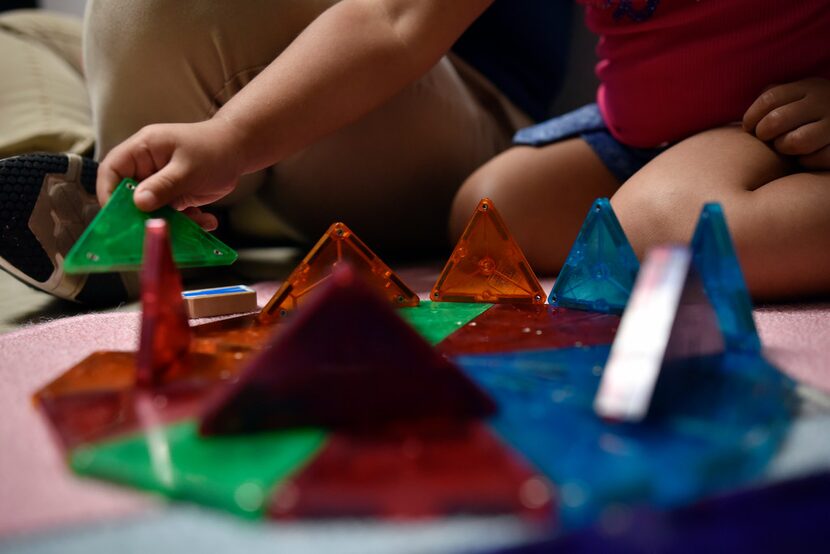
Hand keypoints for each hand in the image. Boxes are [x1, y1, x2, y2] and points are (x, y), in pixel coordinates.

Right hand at [97, 117, 246, 229]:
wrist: (239, 150)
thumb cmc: (213, 149)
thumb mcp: (187, 169)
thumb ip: (163, 186)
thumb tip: (138, 203)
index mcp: (143, 149)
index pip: (112, 170)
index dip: (109, 192)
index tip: (116, 216)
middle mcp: (147, 166)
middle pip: (129, 195)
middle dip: (142, 215)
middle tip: (154, 230)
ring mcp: (160, 182)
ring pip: (153, 209)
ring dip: (170, 222)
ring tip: (194, 224)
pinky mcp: (174, 195)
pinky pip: (172, 214)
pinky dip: (187, 222)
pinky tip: (206, 220)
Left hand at [743, 78, 829, 169]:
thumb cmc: (814, 114)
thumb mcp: (800, 96)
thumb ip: (776, 99)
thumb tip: (751, 113)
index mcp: (809, 87)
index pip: (769, 99)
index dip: (751, 116)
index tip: (749, 127)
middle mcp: (824, 102)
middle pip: (776, 120)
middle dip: (764, 134)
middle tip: (768, 139)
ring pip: (796, 142)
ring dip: (785, 147)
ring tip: (786, 147)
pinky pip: (817, 159)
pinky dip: (807, 161)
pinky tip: (807, 157)